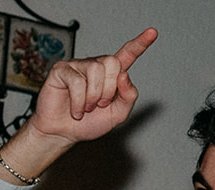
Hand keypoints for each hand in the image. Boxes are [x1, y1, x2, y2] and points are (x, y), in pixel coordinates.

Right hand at [26, 28, 156, 143]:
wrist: (65, 133)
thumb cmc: (90, 122)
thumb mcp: (117, 114)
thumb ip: (128, 97)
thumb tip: (124, 75)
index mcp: (112, 75)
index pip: (127, 54)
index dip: (140, 44)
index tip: (152, 32)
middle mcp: (95, 66)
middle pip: (112, 62)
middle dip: (109, 89)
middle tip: (100, 104)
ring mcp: (78, 66)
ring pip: (95, 70)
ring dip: (93, 96)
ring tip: (87, 108)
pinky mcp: (61, 70)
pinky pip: (77, 81)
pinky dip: (79, 102)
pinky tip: (76, 110)